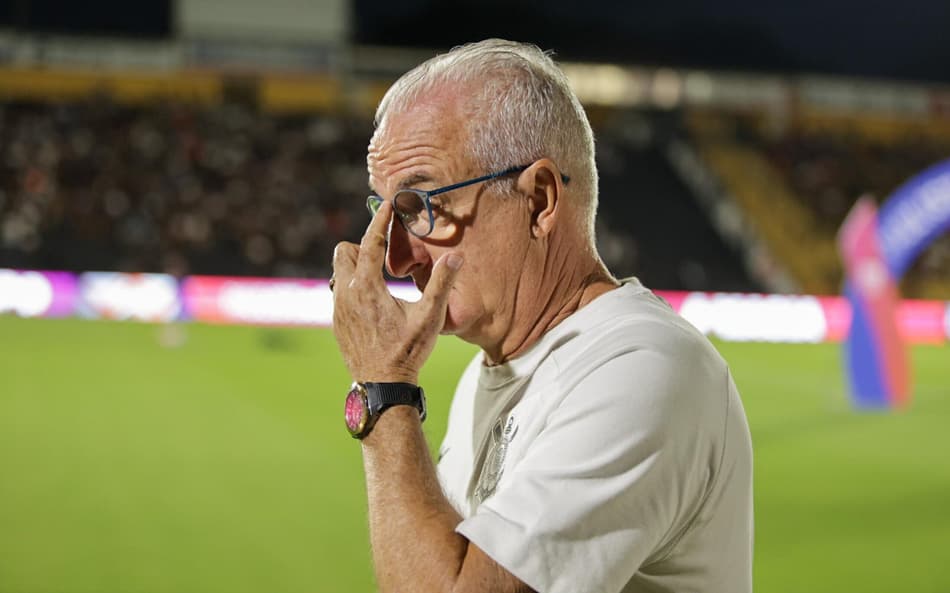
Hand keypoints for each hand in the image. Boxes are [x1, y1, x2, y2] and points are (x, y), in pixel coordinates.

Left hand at [331, 201, 462, 383]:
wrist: (382, 385)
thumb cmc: (406, 352)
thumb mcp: (429, 318)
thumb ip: (441, 284)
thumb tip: (456, 257)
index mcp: (367, 287)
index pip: (370, 241)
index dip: (380, 220)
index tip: (387, 204)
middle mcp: (346, 294)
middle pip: (344, 251)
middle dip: (362, 246)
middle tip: (385, 255)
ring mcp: (338, 309)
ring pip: (339, 272)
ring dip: (356, 267)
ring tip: (381, 280)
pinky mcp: (337, 322)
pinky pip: (339, 292)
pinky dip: (353, 287)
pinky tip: (373, 302)